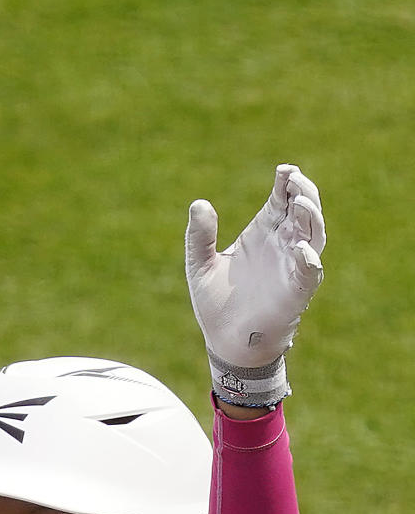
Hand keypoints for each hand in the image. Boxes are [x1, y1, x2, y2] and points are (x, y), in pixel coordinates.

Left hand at [185, 165, 324, 405]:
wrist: (223, 342)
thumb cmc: (216, 304)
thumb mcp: (200, 265)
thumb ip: (199, 236)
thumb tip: (198, 203)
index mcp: (263, 232)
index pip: (283, 198)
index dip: (287, 182)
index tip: (283, 170)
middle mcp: (282, 245)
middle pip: (305, 209)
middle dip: (304, 191)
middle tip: (295, 179)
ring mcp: (292, 267)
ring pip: (314, 234)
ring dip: (312, 217)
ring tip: (300, 203)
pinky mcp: (296, 292)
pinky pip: (310, 272)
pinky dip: (309, 259)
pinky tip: (299, 249)